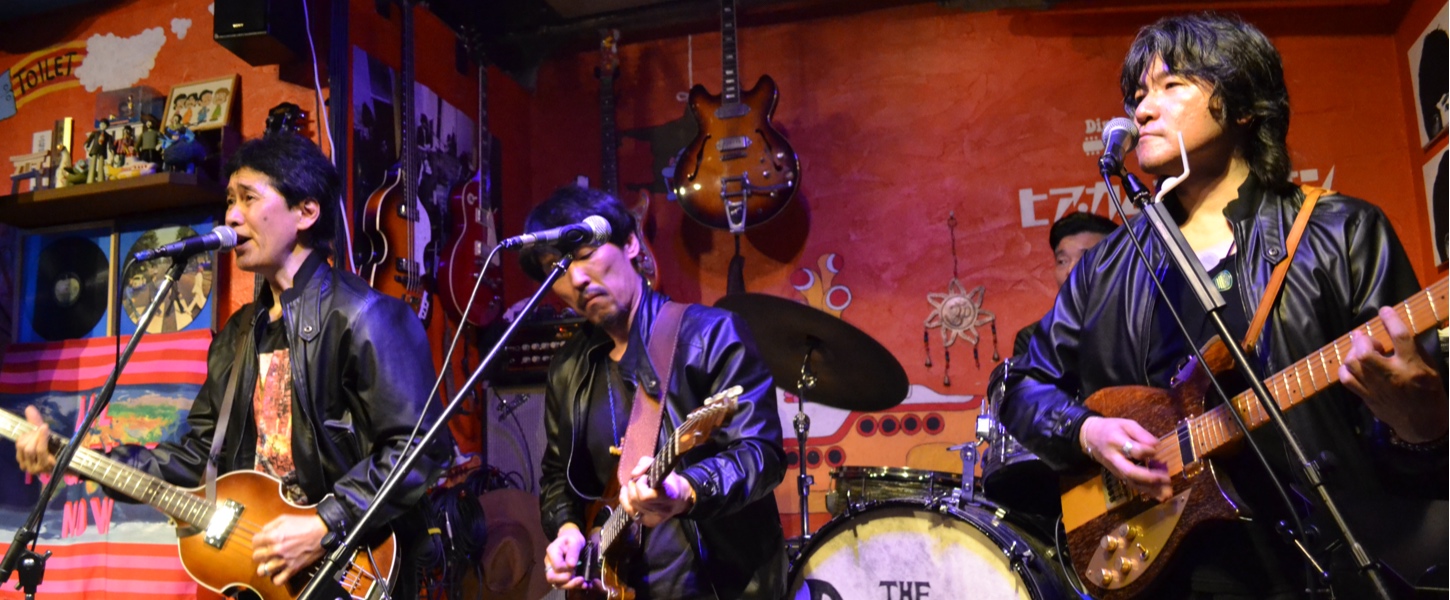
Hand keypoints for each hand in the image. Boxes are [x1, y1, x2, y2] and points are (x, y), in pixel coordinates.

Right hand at [15, 406, 56, 475]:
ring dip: (39, 438)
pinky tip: (48, 434)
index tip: (40, 429)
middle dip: (34, 435)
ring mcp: (35, 468)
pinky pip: (41, 451)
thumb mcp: (44, 435)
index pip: (19, 443)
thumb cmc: (56, 448)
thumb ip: (35, 422)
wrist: (73, 461)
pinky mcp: (45, 468)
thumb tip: (29, 408)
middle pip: (24, 446)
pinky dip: (43, 440)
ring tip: (47, 434)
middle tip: (44, 431)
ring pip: (31, 449)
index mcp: (23, 457)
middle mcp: (26, 464)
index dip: (28, 434)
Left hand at [251, 514, 327, 585]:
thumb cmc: (305, 524)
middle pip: (256, 556)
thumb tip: (262, 533)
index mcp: (274, 536)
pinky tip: (278, 572)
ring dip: (265, 566)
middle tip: (265, 551)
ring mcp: (284, 560)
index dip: (257, 541)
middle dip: (260, 553)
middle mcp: (277, 549)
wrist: (322, 531)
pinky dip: (275, 578)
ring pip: (263, 570)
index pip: (254, 542)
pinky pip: (278, 580)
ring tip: (270, 562)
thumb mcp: (285, 518)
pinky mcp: (293, 568)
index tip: (261, 541)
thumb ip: (270, 525)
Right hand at [543, 523, 586, 589]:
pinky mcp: (559, 575)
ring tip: (583, 583)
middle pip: (552, 578)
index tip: (576, 566)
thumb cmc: (572, 538)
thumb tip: (571, 565)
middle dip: (566, 582)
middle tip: (580, 579)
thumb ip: (573, 552)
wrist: (571, 539)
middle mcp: (549, 563)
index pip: (557, 566)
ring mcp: (553, 570)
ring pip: (557, 584)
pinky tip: (584, 585)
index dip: (567, 569)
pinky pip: (563, 584)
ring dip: (570, 586)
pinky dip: (573, 586)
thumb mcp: (575, 541)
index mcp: (552, 552)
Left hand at [618, 457, 694, 527]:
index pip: (646, 496)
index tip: (645, 477)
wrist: (681, 498)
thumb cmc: (670, 480)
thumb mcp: (660, 465)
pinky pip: (630, 512)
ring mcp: (654, 519)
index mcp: (669, 496)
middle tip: (639, 479)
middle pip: (636, 500)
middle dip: (633, 486)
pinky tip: (626, 492)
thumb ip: (645, 463)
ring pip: (631, 506)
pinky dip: (625, 501)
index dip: (641, 484)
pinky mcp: (648, 523)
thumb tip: (633, 474)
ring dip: (629, 492)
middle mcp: (662, 510)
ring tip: (635, 485)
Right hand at [1078, 416, 1170, 500]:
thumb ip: (1142, 434)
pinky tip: (1160, 495)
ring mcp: (1116, 469)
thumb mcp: (1126, 424)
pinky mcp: (1118, 475)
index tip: (1157, 449)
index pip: (1134, 450)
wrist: (1091, 438)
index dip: (1147, 452)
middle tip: (1166, 478)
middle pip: (1130, 472)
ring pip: (1132, 482)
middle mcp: (1115, 458)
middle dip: (1150, 477)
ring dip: (1151, 488)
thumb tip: (1157, 445)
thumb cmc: (1111, 428)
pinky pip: (1133, 485)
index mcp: (1116, 441)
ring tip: (1167, 492)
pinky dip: (1147, 491)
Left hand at [1341, 306, 1446, 442]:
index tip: (1384, 310)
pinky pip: (1347, 379)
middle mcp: (1392, 376)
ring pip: (1353, 365)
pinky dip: (1346, 369)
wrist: (1423, 423)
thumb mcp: (1430, 368)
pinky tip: (1353, 365)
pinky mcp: (1367, 397)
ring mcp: (1376, 388)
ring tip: (1360, 349)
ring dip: (1353, 352)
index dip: (1391, 320)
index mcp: (1413, 366)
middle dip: (1362, 340)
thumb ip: (1414, 350)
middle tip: (1364, 335)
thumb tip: (1397, 330)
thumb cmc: (1429, 392)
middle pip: (1366, 353)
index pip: (1400, 337)